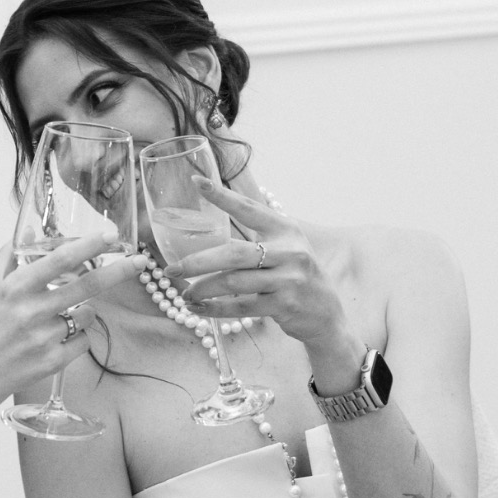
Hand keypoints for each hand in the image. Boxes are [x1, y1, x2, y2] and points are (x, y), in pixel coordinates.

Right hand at [0, 237, 148, 407]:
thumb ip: (9, 257)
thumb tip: (30, 232)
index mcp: (14, 289)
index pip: (59, 261)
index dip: (89, 246)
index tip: (111, 236)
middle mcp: (31, 312)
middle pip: (87, 286)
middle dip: (118, 272)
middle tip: (140, 262)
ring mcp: (44, 339)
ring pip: (87, 315)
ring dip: (86, 310)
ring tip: (64, 315)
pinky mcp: (53, 362)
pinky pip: (83, 342)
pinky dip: (78, 337)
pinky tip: (58, 338)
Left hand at [172, 179, 357, 364]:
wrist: (326, 314)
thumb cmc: (295, 277)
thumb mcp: (286, 249)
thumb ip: (258, 239)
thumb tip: (211, 232)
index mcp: (285, 230)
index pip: (249, 208)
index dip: (222, 196)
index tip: (198, 182)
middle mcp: (289, 251)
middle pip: (233, 253)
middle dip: (198, 261)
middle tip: (172, 269)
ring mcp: (288, 279)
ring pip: (233, 282)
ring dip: (203, 289)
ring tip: (185, 294)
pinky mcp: (284, 305)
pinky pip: (240, 307)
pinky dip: (215, 309)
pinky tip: (198, 309)